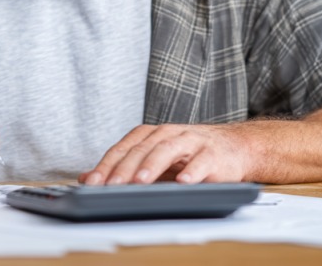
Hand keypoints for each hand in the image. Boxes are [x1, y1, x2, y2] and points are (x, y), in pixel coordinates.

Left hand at [79, 124, 250, 185]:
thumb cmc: (190, 155)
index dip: (107, 166)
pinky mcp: (213, 154)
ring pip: (167, 150)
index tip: (93, 184)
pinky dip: (192, 172)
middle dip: (124, 169)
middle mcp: (168, 134)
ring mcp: (191, 142)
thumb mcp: (153, 160)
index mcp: (151, 135)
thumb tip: (86, 179)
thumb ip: (121, 168)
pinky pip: (201, 162)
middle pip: (142, 150)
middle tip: (110, 187)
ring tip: (141, 181)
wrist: (234, 148)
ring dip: (153, 166)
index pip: (123, 149)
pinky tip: (183, 182)